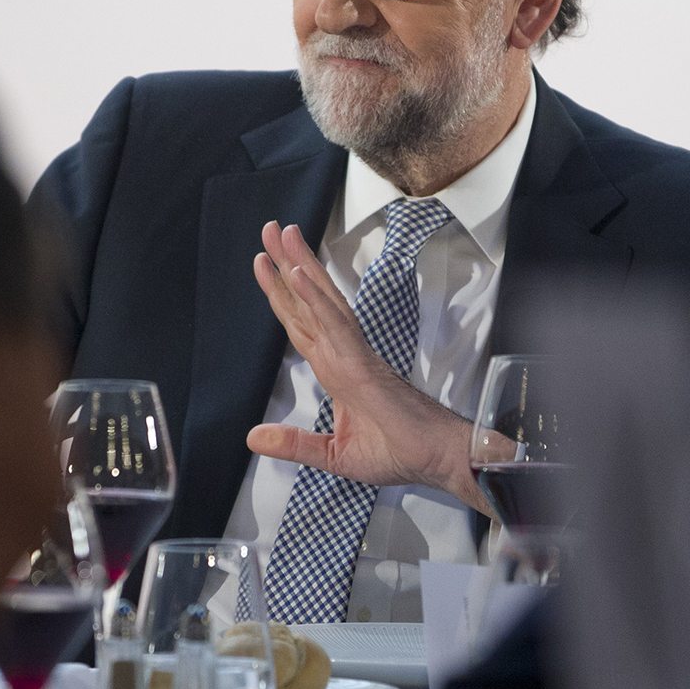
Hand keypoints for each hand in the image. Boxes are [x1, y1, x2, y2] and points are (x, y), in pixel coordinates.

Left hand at [246, 221, 488, 513]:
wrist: (437, 460)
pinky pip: (334, 326)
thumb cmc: (399, 453)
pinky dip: (315, 300)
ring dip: (299, 266)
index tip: (264, 262)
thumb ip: (294, 444)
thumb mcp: (333, 455)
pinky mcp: (362, 364)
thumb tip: (253, 437)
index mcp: (335, 371)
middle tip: (270, 228)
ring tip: (282, 235)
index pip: (300, 324)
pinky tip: (298, 275)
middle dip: (286, 264)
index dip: (281, 293)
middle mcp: (341, 355)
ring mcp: (352, 355)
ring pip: (320, 302)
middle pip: (306, 302)